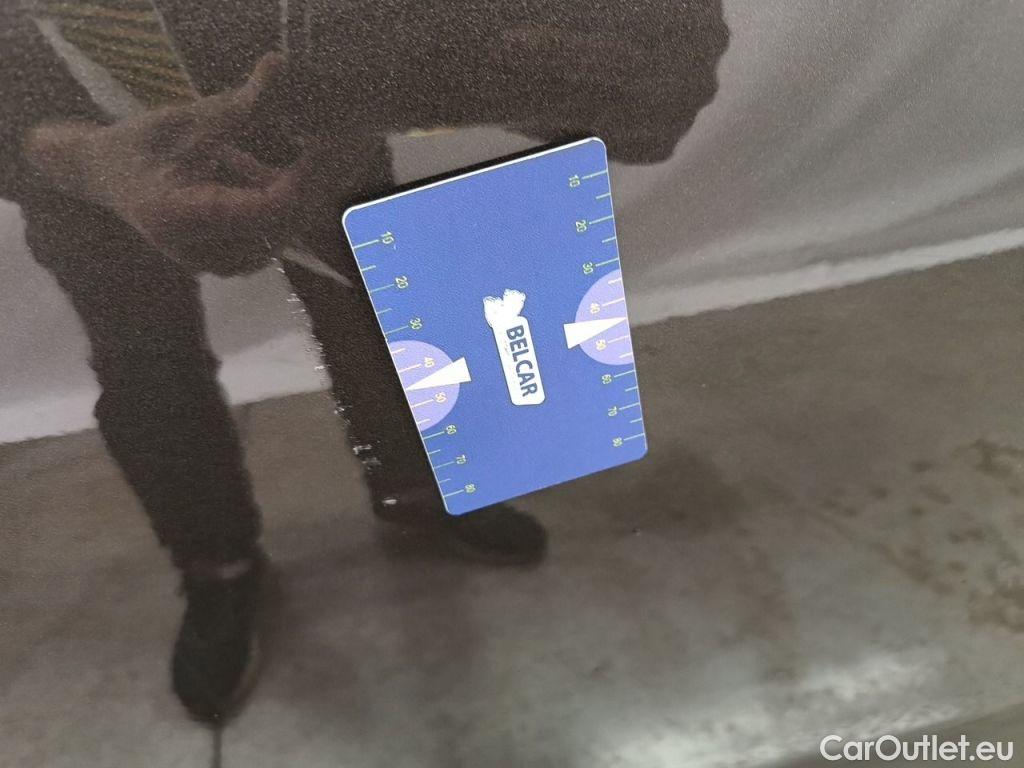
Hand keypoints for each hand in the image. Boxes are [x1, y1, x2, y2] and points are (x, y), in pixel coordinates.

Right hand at [25, 54, 304, 274]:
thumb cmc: (140, 143)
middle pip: (282, 225)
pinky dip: (271, 203)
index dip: (302, 179)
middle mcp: (200, 252)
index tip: (319, 144)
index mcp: (181, 217)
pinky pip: (271, 237)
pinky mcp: (228, 265)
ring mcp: (215, 265)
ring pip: (281, 231)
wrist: (107, 177)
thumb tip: (278, 64)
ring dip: (281, 191)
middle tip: (298, 143)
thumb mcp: (186, 118)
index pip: (266, 210)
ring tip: (236, 158)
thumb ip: (238, 104)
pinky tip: (238, 175)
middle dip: (301, 184)